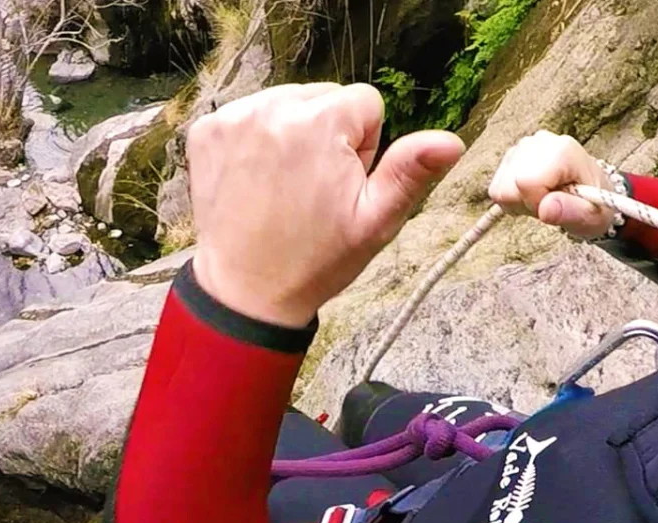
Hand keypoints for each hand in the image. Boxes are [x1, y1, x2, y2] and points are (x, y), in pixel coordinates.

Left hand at [186, 83, 465, 327]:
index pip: (366, 103)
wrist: (246, 290)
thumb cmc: (316, 259)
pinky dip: (256, 138)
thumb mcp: (376, 220)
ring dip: (293, 133)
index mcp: (320, 123)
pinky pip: (250, 113)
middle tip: (315, 188)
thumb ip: (411, 172)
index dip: (364, 146)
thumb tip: (450, 141)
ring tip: (286, 185)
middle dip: (329, 135)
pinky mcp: (207, 130)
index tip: (344, 183)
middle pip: (325, 97)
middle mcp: (273, 108)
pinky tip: (257, 178)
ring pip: (288, 102)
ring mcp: (234, 117)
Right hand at [487, 130, 614, 238]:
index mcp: (562, 151)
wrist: (594, 194)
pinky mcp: (513, 155)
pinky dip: (513, 197)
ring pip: (499, 188)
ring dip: (519, 202)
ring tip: (545, 199)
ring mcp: (524, 146)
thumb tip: (545, 209)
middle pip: (508, 185)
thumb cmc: (596, 205)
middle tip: (552, 204)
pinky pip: (497, 187)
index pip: (526, 182)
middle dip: (526, 203)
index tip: (555, 206)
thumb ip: (571, 212)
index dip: (535, 202)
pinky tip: (534, 195)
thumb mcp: (591, 216)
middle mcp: (540, 142)